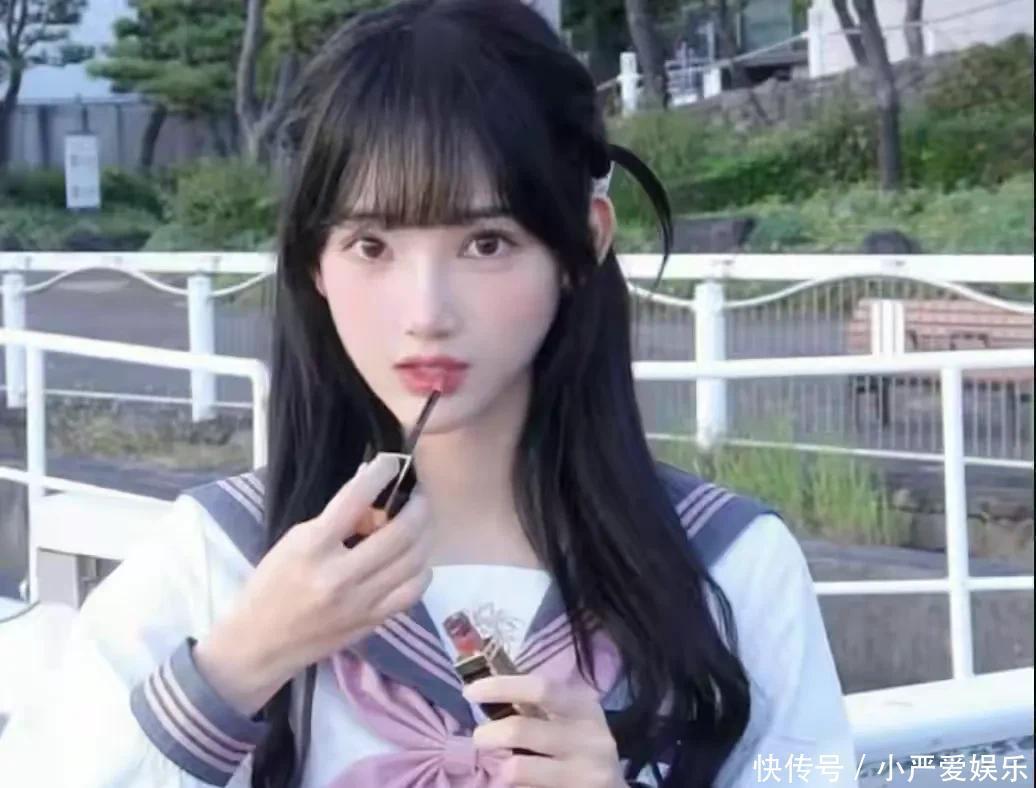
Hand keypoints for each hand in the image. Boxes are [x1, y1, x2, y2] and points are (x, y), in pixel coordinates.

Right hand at [195, 454, 432, 715]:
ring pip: (414, 560)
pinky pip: (413, 590)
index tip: (393, 462)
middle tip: (419, 495)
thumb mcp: (293, 543)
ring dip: (424, 535)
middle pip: (400, 532)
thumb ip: (334, 521)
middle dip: (418, 506)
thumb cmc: (270, 587)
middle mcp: (340, 575)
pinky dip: (421, 569)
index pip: (355, 499)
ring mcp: (360, 602)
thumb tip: (373, 494)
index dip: (381, 473)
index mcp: (312, 547)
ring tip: (420, 523)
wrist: (258, 645)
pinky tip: (415, 561)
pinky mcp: (372, 622)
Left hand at [466, 675, 625, 787]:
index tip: (470, 691)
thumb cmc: (581, 745)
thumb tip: (487, 688)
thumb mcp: (571, 718)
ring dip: (499, 766)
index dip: (501, 687)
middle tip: (479, 737)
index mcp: (584, 707)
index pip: (539, 688)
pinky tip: (518, 784)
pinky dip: (512, 785)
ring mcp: (586, 773)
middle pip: (521, 729)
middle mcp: (589, 738)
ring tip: (500, 766)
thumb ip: (536, 704)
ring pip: (518, 768)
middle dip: (489, 733)